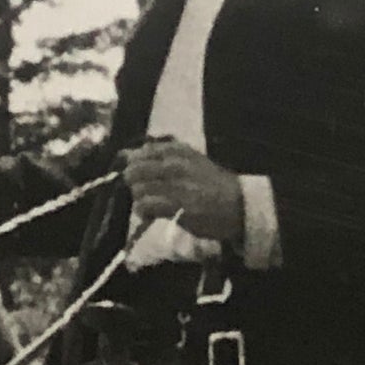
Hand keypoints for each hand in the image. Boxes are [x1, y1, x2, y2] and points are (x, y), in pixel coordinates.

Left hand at [121, 138, 244, 245]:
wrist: (238, 205)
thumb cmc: (211, 183)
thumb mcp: (189, 160)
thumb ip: (159, 156)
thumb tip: (126, 154)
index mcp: (178, 150)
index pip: (142, 152)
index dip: (134, 164)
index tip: (139, 174)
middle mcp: (176, 164)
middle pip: (135, 170)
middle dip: (133, 182)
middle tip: (142, 190)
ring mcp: (176, 185)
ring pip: (138, 188)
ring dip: (139, 198)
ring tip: (149, 203)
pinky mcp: (177, 206)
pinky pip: (146, 205)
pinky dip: (143, 210)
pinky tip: (150, 213)